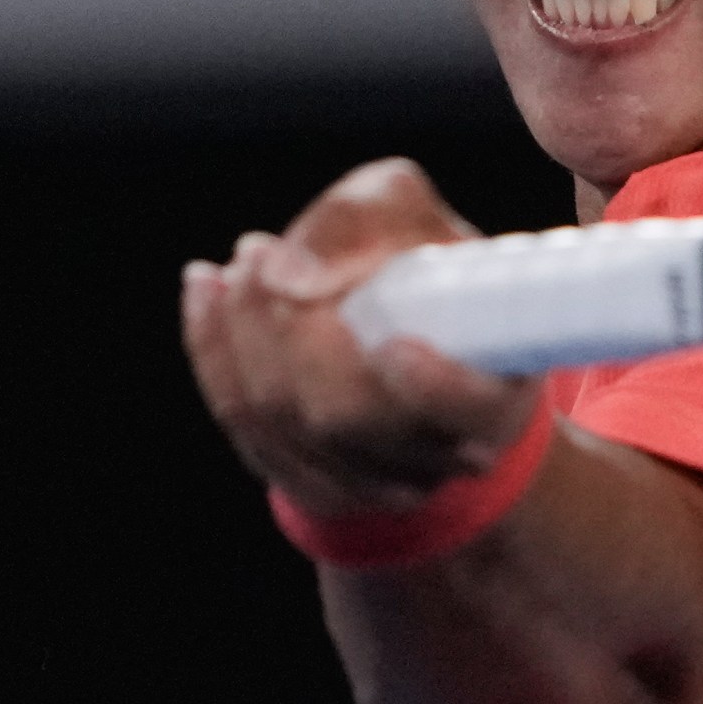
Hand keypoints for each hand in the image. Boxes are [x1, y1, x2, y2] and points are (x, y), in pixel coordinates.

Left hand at [180, 158, 544, 516]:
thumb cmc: (430, 269)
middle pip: (347, 416)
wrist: (427, 335)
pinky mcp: (314, 484)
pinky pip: (245, 426)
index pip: (470, 412)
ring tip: (243, 263)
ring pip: (283, 423)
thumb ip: (370, 218)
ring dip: (244, 332)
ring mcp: (375, 486)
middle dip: (291, 333)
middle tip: (264, 254)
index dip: (434, 387)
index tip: (396, 341)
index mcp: (497, 398)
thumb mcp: (419, 221)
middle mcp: (442, 457)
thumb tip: (289, 272)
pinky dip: (214, 351)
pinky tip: (205, 287)